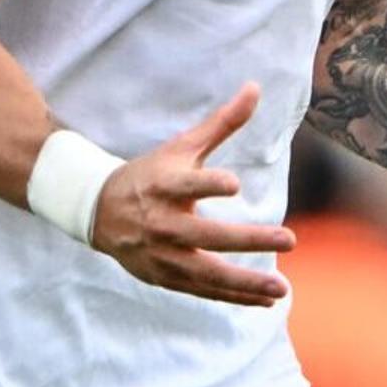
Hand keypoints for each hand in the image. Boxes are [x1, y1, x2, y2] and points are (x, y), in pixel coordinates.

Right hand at [94, 84, 295, 306]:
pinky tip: (265, 298)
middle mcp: (162, 223)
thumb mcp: (181, 147)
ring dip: (246, 281)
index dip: (207, 184)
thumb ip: (221, 123)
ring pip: (207, 273)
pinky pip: (204, 291)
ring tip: (281, 287)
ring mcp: (162, 254)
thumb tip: (255, 87)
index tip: (234, 184)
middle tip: (289, 237)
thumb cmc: (150, 175)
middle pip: (206, 235)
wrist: (98, 212)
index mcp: (164, 185)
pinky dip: (234, 296)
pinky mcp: (164, 277)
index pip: (186, 185)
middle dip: (248, 239)